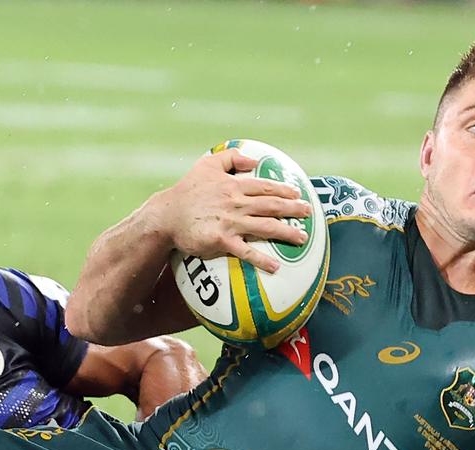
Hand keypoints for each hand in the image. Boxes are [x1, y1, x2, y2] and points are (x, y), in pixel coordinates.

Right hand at [155, 149, 312, 272]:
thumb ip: (231, 157)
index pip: (265, 187)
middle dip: (293, 209)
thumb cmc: (186, 191)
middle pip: (272, 205)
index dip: (284, 190)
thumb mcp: (207, 164)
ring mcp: (230, 223)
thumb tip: (254, 160)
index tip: (298, 194)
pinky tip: (276, 267)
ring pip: (265, 226)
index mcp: (234, 185)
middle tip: (309, 213)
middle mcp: (236, 203)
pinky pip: (246, 252)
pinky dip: (262, 260)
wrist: (166, 215)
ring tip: (302, 239)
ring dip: (286, 233)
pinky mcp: (221, 241)